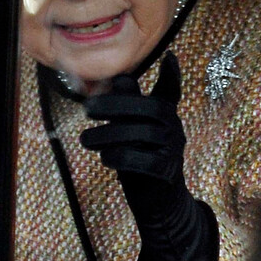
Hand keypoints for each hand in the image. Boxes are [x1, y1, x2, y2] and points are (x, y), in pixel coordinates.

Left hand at [81, 52, 217, 260]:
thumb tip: (122, 78)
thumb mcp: (135, 132)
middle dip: (117, 105)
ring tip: (86, 140)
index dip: (172, 75)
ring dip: (108, 135)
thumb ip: (129, 107)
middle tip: (87, 109)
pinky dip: (119, 157)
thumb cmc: (142, 160)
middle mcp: (174, 128)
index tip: (170, 56)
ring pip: (141, 134)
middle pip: (149, 108)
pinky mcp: (166, 171)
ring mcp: (173, 150)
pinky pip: (140, 159)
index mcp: (167, 115)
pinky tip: (105, 159)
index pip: (171, 91)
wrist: (160, 204)